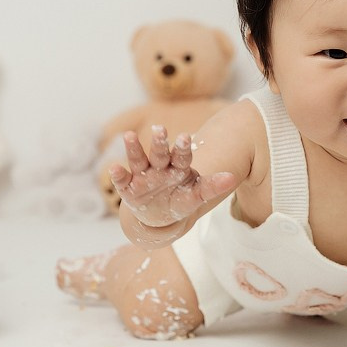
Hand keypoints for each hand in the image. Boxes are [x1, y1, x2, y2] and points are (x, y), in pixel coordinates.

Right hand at [110, 127, 236, 228]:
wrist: (159, 217)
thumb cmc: (179, 199)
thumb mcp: (195, 196)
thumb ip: (211, 187)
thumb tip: (232, 178)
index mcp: (177, 166)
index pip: (181, 154)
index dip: (181, 147)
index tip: (184, 136)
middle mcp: (159, 166)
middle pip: (159, 152)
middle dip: (159, 142)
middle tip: (160, 129)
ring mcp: (142, 175)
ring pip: (138, 159)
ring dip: (133, 148)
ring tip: (129, 136)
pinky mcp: (128, 187)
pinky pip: (122, 180)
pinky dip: (117, 175)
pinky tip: (114, 168)